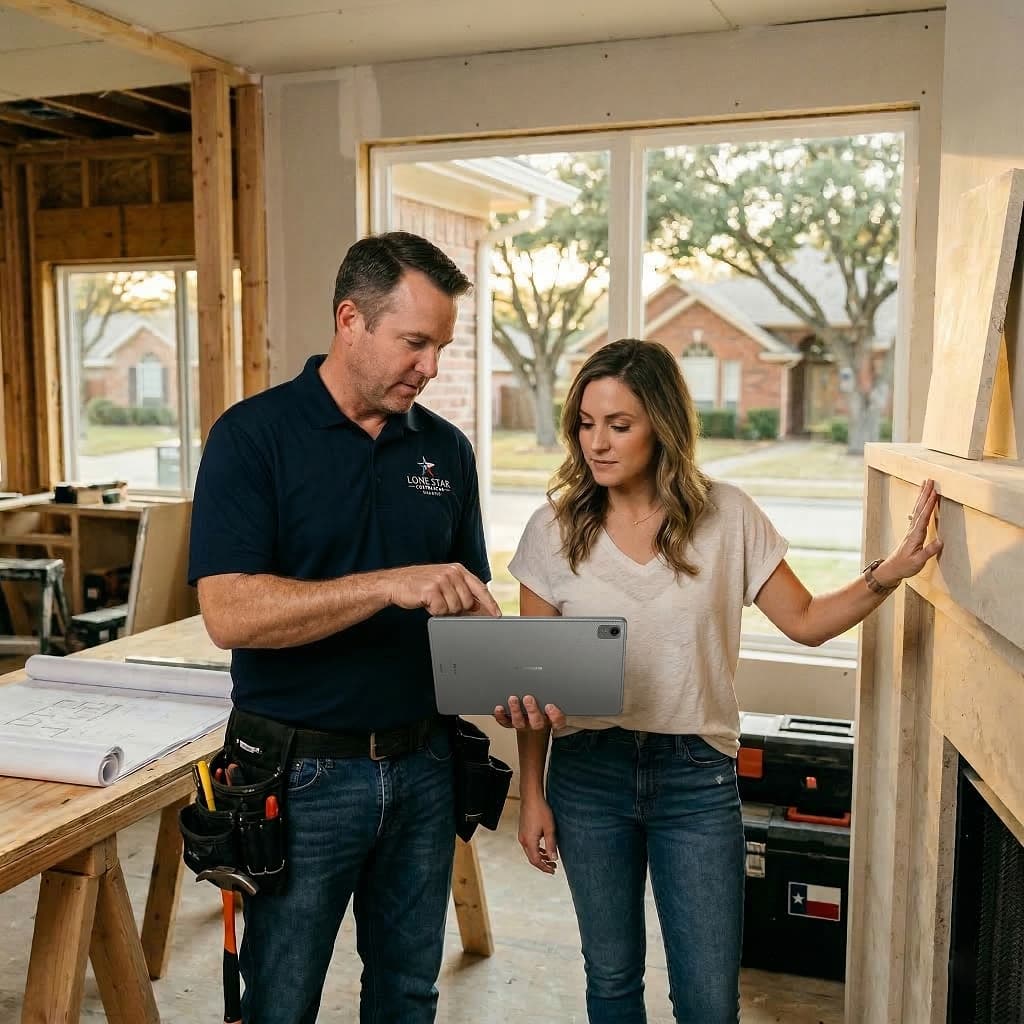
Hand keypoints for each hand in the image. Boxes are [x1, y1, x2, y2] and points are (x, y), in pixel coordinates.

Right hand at [386, 563, 500, 616]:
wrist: (395, 583)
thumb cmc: (420, 585)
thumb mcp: (444, 583)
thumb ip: (461, 591)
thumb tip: (479, 608)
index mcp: (458, 569)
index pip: (480, 588)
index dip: (490, 603)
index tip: (497, 614)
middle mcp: (452, 572)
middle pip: (468, 603)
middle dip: (458, 609)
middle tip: (443, 603)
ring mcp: (442, 580)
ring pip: (456, 608)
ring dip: (444, 610)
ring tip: (433, 600)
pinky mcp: (432, 589)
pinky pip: (441, 610)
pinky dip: (434, 611)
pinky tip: (427, 602)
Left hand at [493, 694, 565, 730]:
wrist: (532, 733)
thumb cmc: (543, 713)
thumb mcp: (551, 706)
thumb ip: (551, 695)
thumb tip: (549, 677)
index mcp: (550, 719)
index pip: (557, 721)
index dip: (554, 715)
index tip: (550, 706)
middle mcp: (537, 723)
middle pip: (537, 722)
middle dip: (532, 710)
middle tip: (528, 698)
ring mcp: (524, 725)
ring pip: (519, 722)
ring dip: (515, 710)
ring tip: (513, 699)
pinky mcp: (511, 724)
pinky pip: (505, 722)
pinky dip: (501, 716)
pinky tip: (499, 707)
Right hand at [518, 794, 557, 873]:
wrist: (531, 797)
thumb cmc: (540, 810)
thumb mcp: (549, 829)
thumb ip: (551, 845)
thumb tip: (553, 858)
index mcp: (529, 841)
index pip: (536, 861)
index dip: (544, 867)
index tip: (553, 870)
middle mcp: (523, 840)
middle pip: (532, 858)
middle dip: (542, 864)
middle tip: (553, 867)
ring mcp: (522, 835)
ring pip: (530, 852)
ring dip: (539, 857)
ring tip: (550, 859)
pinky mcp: (523, 831)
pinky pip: (528, 845)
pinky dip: (536, 850)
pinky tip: (543, 848)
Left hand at [875, 478, 943, 586]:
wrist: (893, 568)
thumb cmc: (905, 566)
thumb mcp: (918, 561)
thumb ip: (928, 551)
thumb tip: (940, 541)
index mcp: (915, 535)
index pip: (923, 517)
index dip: (929, 505)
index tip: (934, 493)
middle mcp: (912, 529)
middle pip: (919, 508)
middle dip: (925, 494)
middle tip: (929, 480)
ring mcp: (912, 529)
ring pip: (918, 509)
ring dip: (922, 496)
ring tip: (926, 484)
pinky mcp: (912, 531)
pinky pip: (918, 514)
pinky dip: (921, 505)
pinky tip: (922, 500)